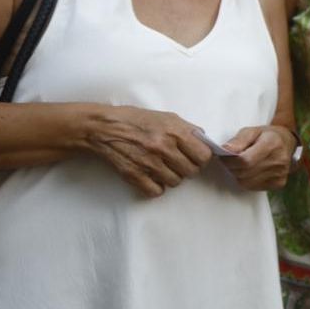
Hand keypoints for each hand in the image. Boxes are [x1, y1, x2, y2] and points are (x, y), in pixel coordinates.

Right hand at [85, 105, 213, 196]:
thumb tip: (205, 141)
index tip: (195, 157)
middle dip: (187, 168)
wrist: (105, 127)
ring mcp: (149, 163)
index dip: (201, 158)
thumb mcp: (167, 117)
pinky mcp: (135, 175)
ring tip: (163, 167)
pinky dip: (156, 186)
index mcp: (175, 132)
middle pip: (191, 171)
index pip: (204, 155)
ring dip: (171, 177)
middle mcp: (164, 148)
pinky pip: (156, 191)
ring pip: (175, 182)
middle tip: (178, 163)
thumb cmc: (137, 119)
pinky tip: (152, 177)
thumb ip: (188, 129)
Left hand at [218, 125, 296, 190]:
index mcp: (272, 144)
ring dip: (238, 175)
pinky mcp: (279, 183)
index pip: (244, 160)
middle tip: (231, 160)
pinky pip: (252, 187)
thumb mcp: (252, 130)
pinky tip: (251, 171)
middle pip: (244, 172)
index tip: (225, 156)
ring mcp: (280, 174)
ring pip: (246, 182)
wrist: (287, 142)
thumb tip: (225, 150)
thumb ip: (238, 140)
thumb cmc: (268, 136)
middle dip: (232, 167)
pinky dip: (246, 180)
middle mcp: (278, 160)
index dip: (230, 160)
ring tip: (242, 165)